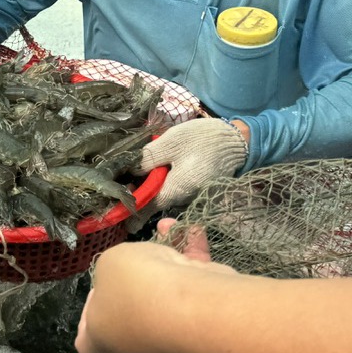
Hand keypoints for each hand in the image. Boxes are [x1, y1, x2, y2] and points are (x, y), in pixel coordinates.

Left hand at [76, 219, 236, 352]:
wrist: (194, 309)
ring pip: (166, 296)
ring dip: (168, 261)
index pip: (88, 342)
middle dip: (137, 279)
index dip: (88, 318)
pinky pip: (194, 291)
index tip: (98, 292)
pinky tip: (193, 234)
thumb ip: (110, 270)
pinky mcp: (202, 326)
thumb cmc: (137, 289)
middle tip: (139, 254)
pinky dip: (194, 263)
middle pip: (130, 312)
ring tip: (168, 230)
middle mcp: (135, 348)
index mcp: (102, 341)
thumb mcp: (108, 264)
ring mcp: (169, 339)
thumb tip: (124, 278)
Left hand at [131, 118, 247, 225]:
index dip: (130, 208)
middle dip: (140, 192)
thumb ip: (148, 159)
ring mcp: (192, 195)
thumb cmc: (203, 139)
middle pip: (155, 200)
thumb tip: (130, 172)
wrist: (237, 140)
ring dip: (152, 185)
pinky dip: (165, 181)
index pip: (148, 206)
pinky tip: (160, 166)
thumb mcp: (170, 143)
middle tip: (124, 178)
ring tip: (140, 169)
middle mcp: (184, 198)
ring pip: (165, 194)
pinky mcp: (196, 188)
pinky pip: (175, 189)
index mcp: (177, 190)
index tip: (114, 212)